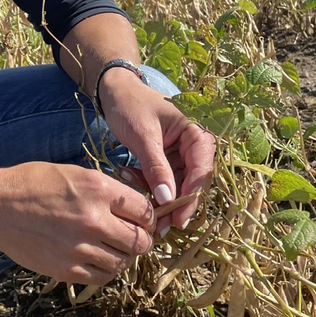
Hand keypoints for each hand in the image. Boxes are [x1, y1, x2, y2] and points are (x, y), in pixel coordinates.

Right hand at [0, 163, 158, 287]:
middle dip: (141, 240)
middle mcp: (94, 220)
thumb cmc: (33, 184)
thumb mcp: (75, 173)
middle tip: (132, 238)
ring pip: (124, 262)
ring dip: (123, 257)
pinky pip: (103, 277)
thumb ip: (106, 191)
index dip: (149, 218)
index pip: (145, 211)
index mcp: (99, 190)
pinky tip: (97, 260)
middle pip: (140, 241)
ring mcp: (81, 248)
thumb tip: (134, 208)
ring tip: (111, 248)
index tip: (144, 221)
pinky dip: (106, 270)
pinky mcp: (67, 269)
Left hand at [99, 72, 215, 237]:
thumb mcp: (143, 136)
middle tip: (159, 225)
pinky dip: (147, 183)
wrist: (114, 91)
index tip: (178, 218)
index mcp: (197, 131)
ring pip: (177, 185)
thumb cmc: (131, 105)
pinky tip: (127, 175)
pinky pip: (163, 180)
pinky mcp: (168, 159)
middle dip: (174, 202)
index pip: (202, 169)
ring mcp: (181, 153)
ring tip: (134, 193)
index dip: (191, 196)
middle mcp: (195, 144)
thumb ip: (156, 167)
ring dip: (157, 195)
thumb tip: (167, 200)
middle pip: (192, 182)